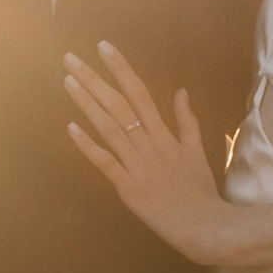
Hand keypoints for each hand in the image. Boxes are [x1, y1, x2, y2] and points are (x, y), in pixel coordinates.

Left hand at [64, 41, 233, 263]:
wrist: (205, 226)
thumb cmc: (200, 192)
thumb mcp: (197, 151)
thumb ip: (187, 121)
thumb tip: (182, 91)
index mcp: (164, 134)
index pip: (140, 92)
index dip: (121, 69)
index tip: (103, 47)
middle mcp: (149, 144)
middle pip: (118, 104)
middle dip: (94, 79)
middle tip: (70, 58)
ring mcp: (137, 165)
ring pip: (109, 127)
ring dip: (87, 103)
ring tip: (67, 81)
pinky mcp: (128, 187)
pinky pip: (105, 162)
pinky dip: (88, 145)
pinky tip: (71, 128)